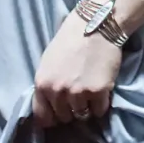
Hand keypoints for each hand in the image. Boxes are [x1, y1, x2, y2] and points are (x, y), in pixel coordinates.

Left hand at [32, 11, 122, 127]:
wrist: (96, 24)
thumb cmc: (70, 40)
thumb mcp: (48, 62)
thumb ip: (47, 85)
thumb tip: (50, 105)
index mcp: (42, 84)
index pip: (43, 117)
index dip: (52, 118)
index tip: (59, 114)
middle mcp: (58, 92)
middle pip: (64, 117)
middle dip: (71, 110)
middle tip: (79, 95)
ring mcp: (78, 93)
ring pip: (82, 115)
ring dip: (87, 107)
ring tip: (91, 90)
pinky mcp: (98, 91)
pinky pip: (99, 111)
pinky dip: (101, 104)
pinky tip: (101, 90)